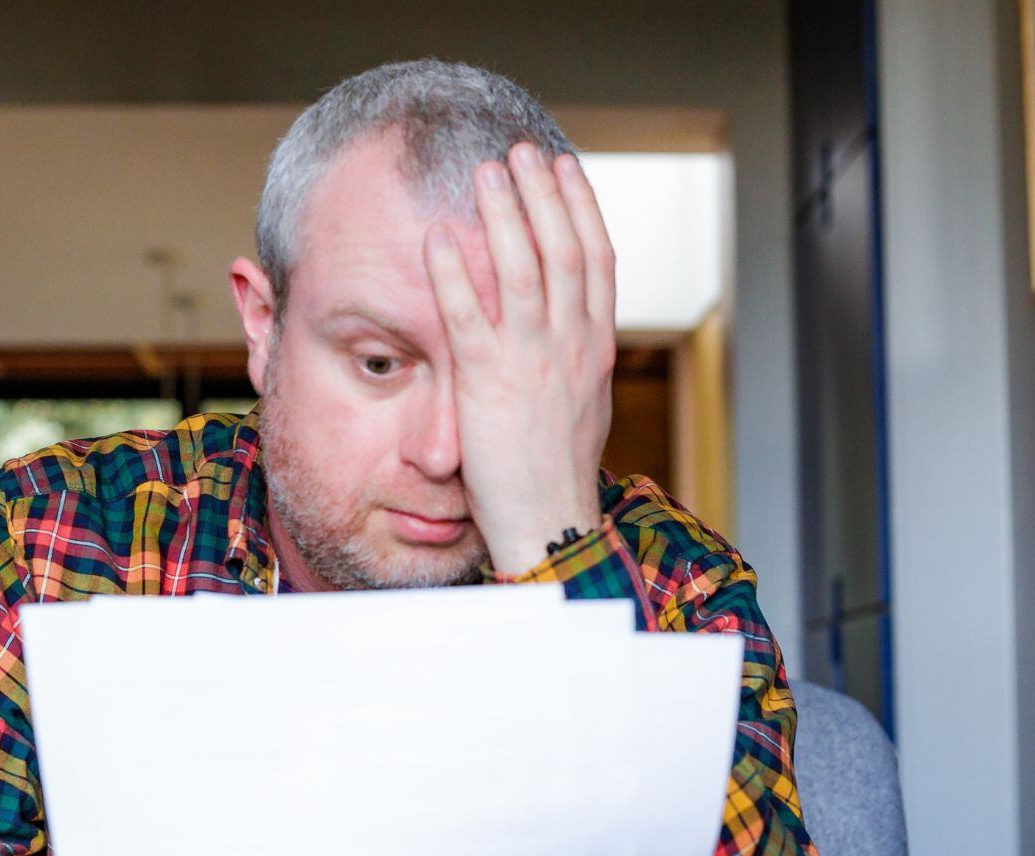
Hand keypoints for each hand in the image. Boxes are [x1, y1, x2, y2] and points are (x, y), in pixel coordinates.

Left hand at [424, 141, 616, 574]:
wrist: (549, 526)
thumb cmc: (557, 474)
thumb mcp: (581, 405)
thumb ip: (573, 357)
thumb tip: (567, 324)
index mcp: (595, 349)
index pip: (597, 261)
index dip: (581, 209)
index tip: (565, 170)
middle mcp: (571, 347)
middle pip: (563, 250)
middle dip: (542, 194)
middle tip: (521, 151)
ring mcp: (531, 363)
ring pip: (523, 270)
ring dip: (503, 215)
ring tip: (485, 172)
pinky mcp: (488, 385)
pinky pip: (468, 317)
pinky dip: (452, 273)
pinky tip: (436, 238)